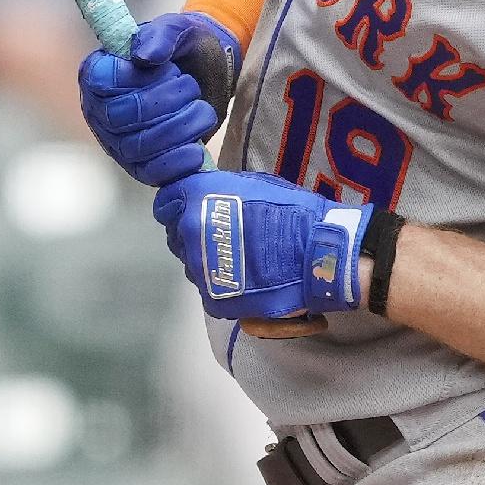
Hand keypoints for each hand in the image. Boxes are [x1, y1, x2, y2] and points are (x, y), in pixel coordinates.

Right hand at [81, 10, 238, 187]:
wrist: (213, 75)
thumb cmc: (188, 50)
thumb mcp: (181, 30)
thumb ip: (163, 34)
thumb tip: (145, 56)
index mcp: (99, 72)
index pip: (102, 82)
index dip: (137, 78)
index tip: (167, 67)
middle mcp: (101, 110)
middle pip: (120, 117)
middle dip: (164, 102)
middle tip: (189, 86)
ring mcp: (119, 141)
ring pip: (138, 147)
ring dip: (178, 128)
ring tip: (201, 110)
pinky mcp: (142, 165)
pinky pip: (150, 174)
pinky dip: (176, 163)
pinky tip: (197, 151)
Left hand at [158, 166, 369, 323]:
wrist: (318, 253)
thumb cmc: (292, 212)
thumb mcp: (252, 184)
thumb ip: (219, 190)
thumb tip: (205, 195)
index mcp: (195, 199)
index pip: (166, 203)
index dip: (180, 205)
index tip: (195, 209)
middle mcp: (188, 233)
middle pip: (177, 236)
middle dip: (193, 234)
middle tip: (224, 235)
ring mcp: (200, 270)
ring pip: (192, 265)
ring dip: (207, 261)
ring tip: (240, 259)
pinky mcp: (214, 299)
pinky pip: (209, 290)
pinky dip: (223, 286)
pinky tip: (246, 279)